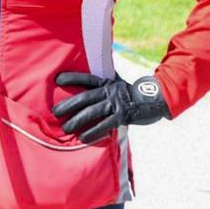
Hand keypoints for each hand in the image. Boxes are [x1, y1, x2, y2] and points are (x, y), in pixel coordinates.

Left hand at [51, 72, 169, 143]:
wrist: (154, 100)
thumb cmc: (130, 92)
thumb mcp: (117, 81)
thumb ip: (103, 79)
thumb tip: (90, 70)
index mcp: (107, 82)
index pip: (87, 78)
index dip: (72, 78)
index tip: (57, 79)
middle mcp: (110, 91)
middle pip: (85, 97)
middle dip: (69, 105)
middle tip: (55, 112)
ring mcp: (116, 104)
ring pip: (93, 112)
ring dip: (77, 121)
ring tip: (66, 128)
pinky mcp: (122, 117)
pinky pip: (104, 126)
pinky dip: (93, 132)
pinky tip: (83, 138)